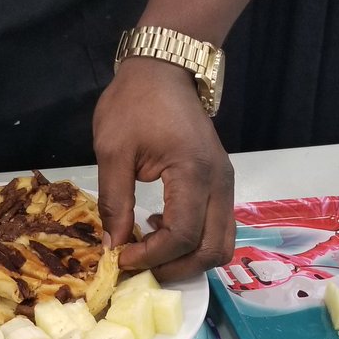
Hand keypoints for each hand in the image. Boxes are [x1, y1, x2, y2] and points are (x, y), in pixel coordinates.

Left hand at [93, 58, 235, 280]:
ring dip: (188, 258)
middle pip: (212, 250)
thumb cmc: (135, 103)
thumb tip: (112, 246)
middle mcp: (220, 184)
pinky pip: (218, 227)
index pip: (182, 236)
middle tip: (138, 266)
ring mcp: (226, 184)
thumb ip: (113, 201)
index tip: (120, 258)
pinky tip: (162, 227)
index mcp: (194, 173)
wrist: (164, 70)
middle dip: (175, 268)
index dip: (151, 257)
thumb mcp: (113, 150)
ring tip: (151, 249)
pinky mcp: (222, 183)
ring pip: (221, 243)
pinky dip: (195, 241)